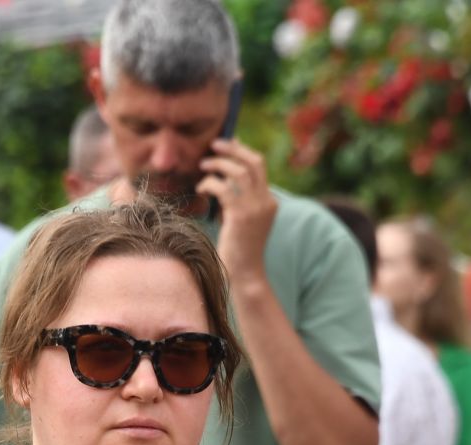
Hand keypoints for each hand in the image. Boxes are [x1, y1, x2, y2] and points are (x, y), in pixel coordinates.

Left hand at [198, 139, 277, 283]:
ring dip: (219, 164)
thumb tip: (223, 176)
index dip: (243, 151)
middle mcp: (266, 202)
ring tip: (204, 166)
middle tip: (215, 144)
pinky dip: (210, 184)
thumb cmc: (239, 249)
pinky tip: (200, 189)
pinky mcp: (240, 216)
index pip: (259, 166)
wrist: (246, 275)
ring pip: (239, 171)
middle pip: (255, 161)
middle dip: (234, 149)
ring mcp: (255, 209)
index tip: (228, 144)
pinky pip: (223, 188)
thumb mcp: (241, 219)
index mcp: (270, 202)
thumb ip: (237, 198)